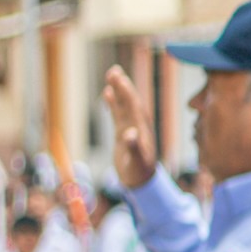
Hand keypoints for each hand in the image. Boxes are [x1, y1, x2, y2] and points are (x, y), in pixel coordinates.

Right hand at [102, 66, 156, 189]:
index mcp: (141, 130)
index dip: (127, 93)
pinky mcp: (123, 132)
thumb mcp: (135, 162)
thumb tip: (130, 133)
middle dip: (123, 86)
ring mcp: (130, 128)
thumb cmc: (138, 172)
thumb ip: (133, 147)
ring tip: (111, 74)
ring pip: (124, 105)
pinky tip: (108, 92)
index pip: (134, 107)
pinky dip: (114, 103)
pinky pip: (118, 113)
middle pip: (130, 102)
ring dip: (119, 91)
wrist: (140, 181)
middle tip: (114, 70)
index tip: (120, 79)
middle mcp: (137, 126)